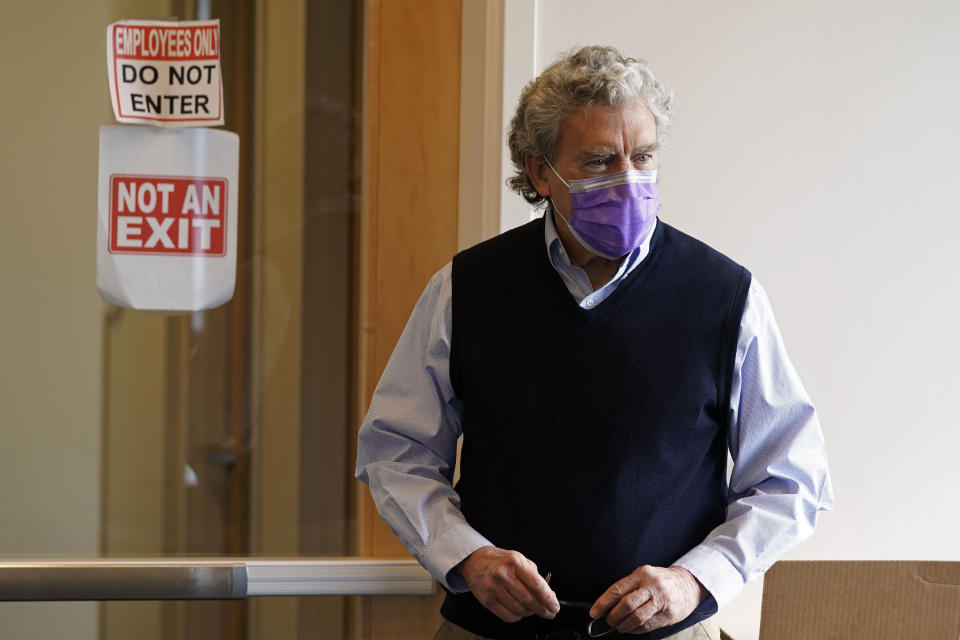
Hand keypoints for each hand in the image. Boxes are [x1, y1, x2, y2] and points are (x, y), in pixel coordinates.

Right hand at [455, 546, 559, 622]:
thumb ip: (534, 575)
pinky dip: (518, 617)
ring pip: (519, 610)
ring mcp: (494, 588)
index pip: (536, 584)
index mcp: (514, 561)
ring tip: (533, 609)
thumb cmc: (500, 560)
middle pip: (529, 600)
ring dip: (530, 613)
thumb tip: (548, 595)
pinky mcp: (487, 600)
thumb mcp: (519, 559)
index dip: (548, 598)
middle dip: (543, 609)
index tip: (555, 606)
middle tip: (550, 613)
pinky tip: (520, 611)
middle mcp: (503, 574)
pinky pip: (508, 616)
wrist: (474, 561)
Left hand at [589, 565, 706, 634]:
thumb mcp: (644, 576)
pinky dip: (635, 630)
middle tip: (609, 621)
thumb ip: (628, 588)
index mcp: (642, 574)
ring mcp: (661, 600)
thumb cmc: (662, 580)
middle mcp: (652, 586)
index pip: (618, 589)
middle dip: (613, 616)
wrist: (688, 584)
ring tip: (620, 626)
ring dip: (624, 625)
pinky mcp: (668, 614)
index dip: (603, 603)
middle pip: (626, 604)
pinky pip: (647, 625)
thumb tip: (608, 605)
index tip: (594, 612)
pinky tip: (632, 628)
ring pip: (636, 617)